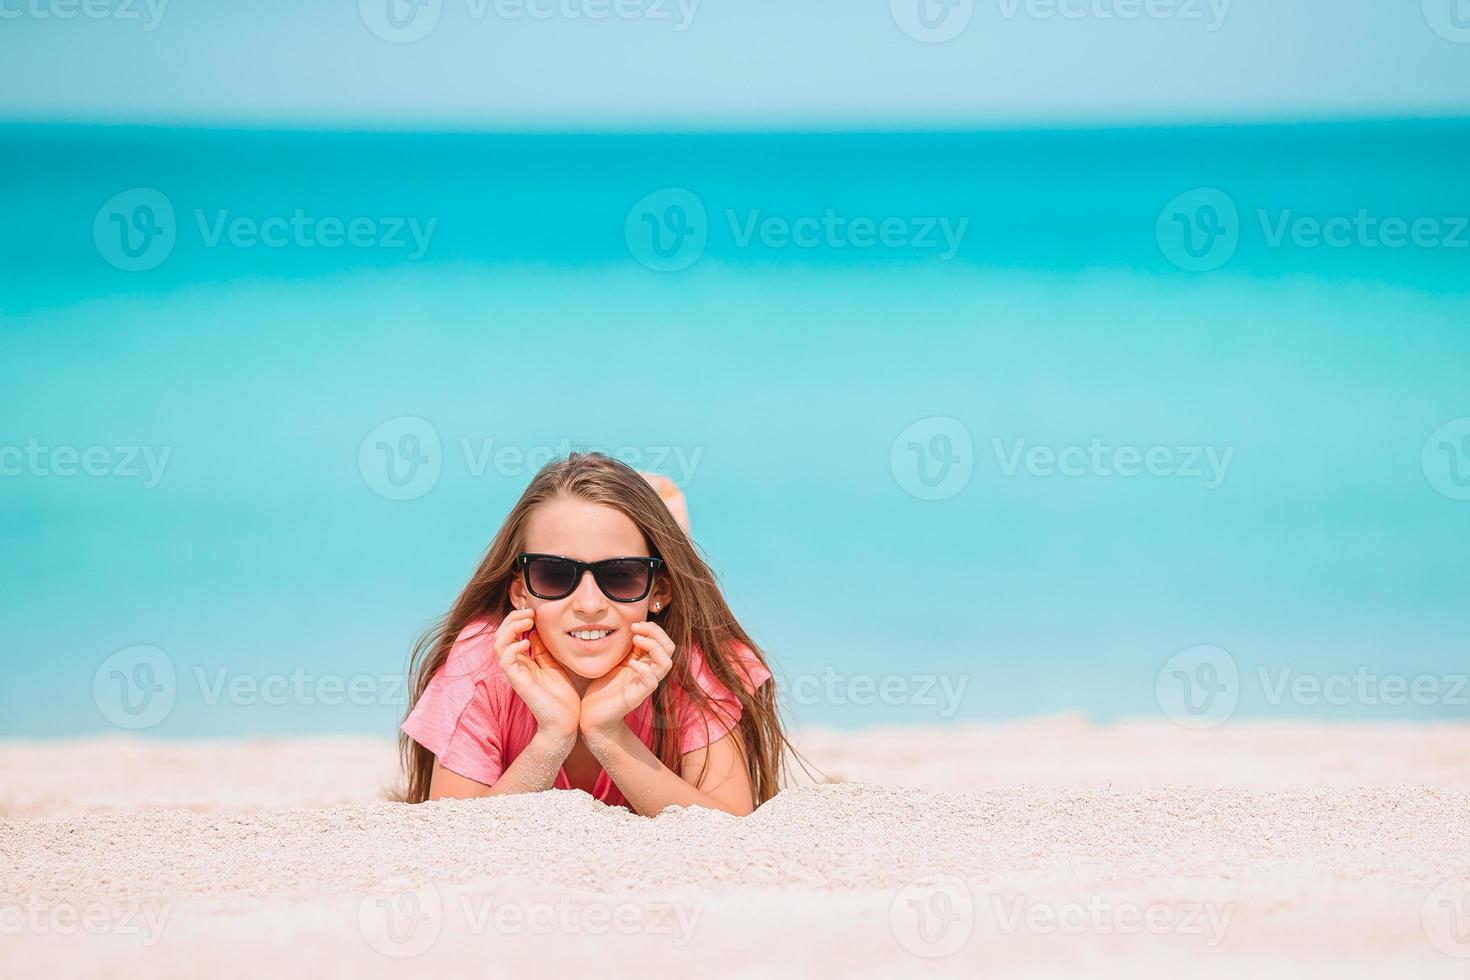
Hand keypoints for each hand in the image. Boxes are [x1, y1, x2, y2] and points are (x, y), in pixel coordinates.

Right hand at [495, 607, 579, 740]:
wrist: (566, 722)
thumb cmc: (561, 696)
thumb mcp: (553, 665)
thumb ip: (542, 649)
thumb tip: (535, 629)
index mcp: (523, 661)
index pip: (509, 634)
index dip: (517, 619)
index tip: (533, 611)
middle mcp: (515, 666)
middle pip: (500, 635)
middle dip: (512, 618)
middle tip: (529, 612)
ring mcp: (515, 674)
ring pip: (497, 644)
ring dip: (510, 628)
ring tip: (526, 621)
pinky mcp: (518, 682)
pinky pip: (504, 661)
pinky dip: (512, 647)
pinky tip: (527, 642)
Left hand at [579, 620, 675, 735]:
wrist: (592, 716)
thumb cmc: (603, 688)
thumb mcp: (615, 661)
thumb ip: (625, 648)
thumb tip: (628, 627)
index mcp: (645, 662)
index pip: (663, 641)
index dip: (652, 628)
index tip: (634, 624)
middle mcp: (649, 672)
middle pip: (669, 648)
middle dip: (656, 632)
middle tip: (636, 628)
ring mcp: (645, 685)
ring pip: (666, 663)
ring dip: (653, 646)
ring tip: (635, 641)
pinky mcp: (637, 696)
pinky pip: (651, 682)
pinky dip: (643, 668)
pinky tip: (630, 663)